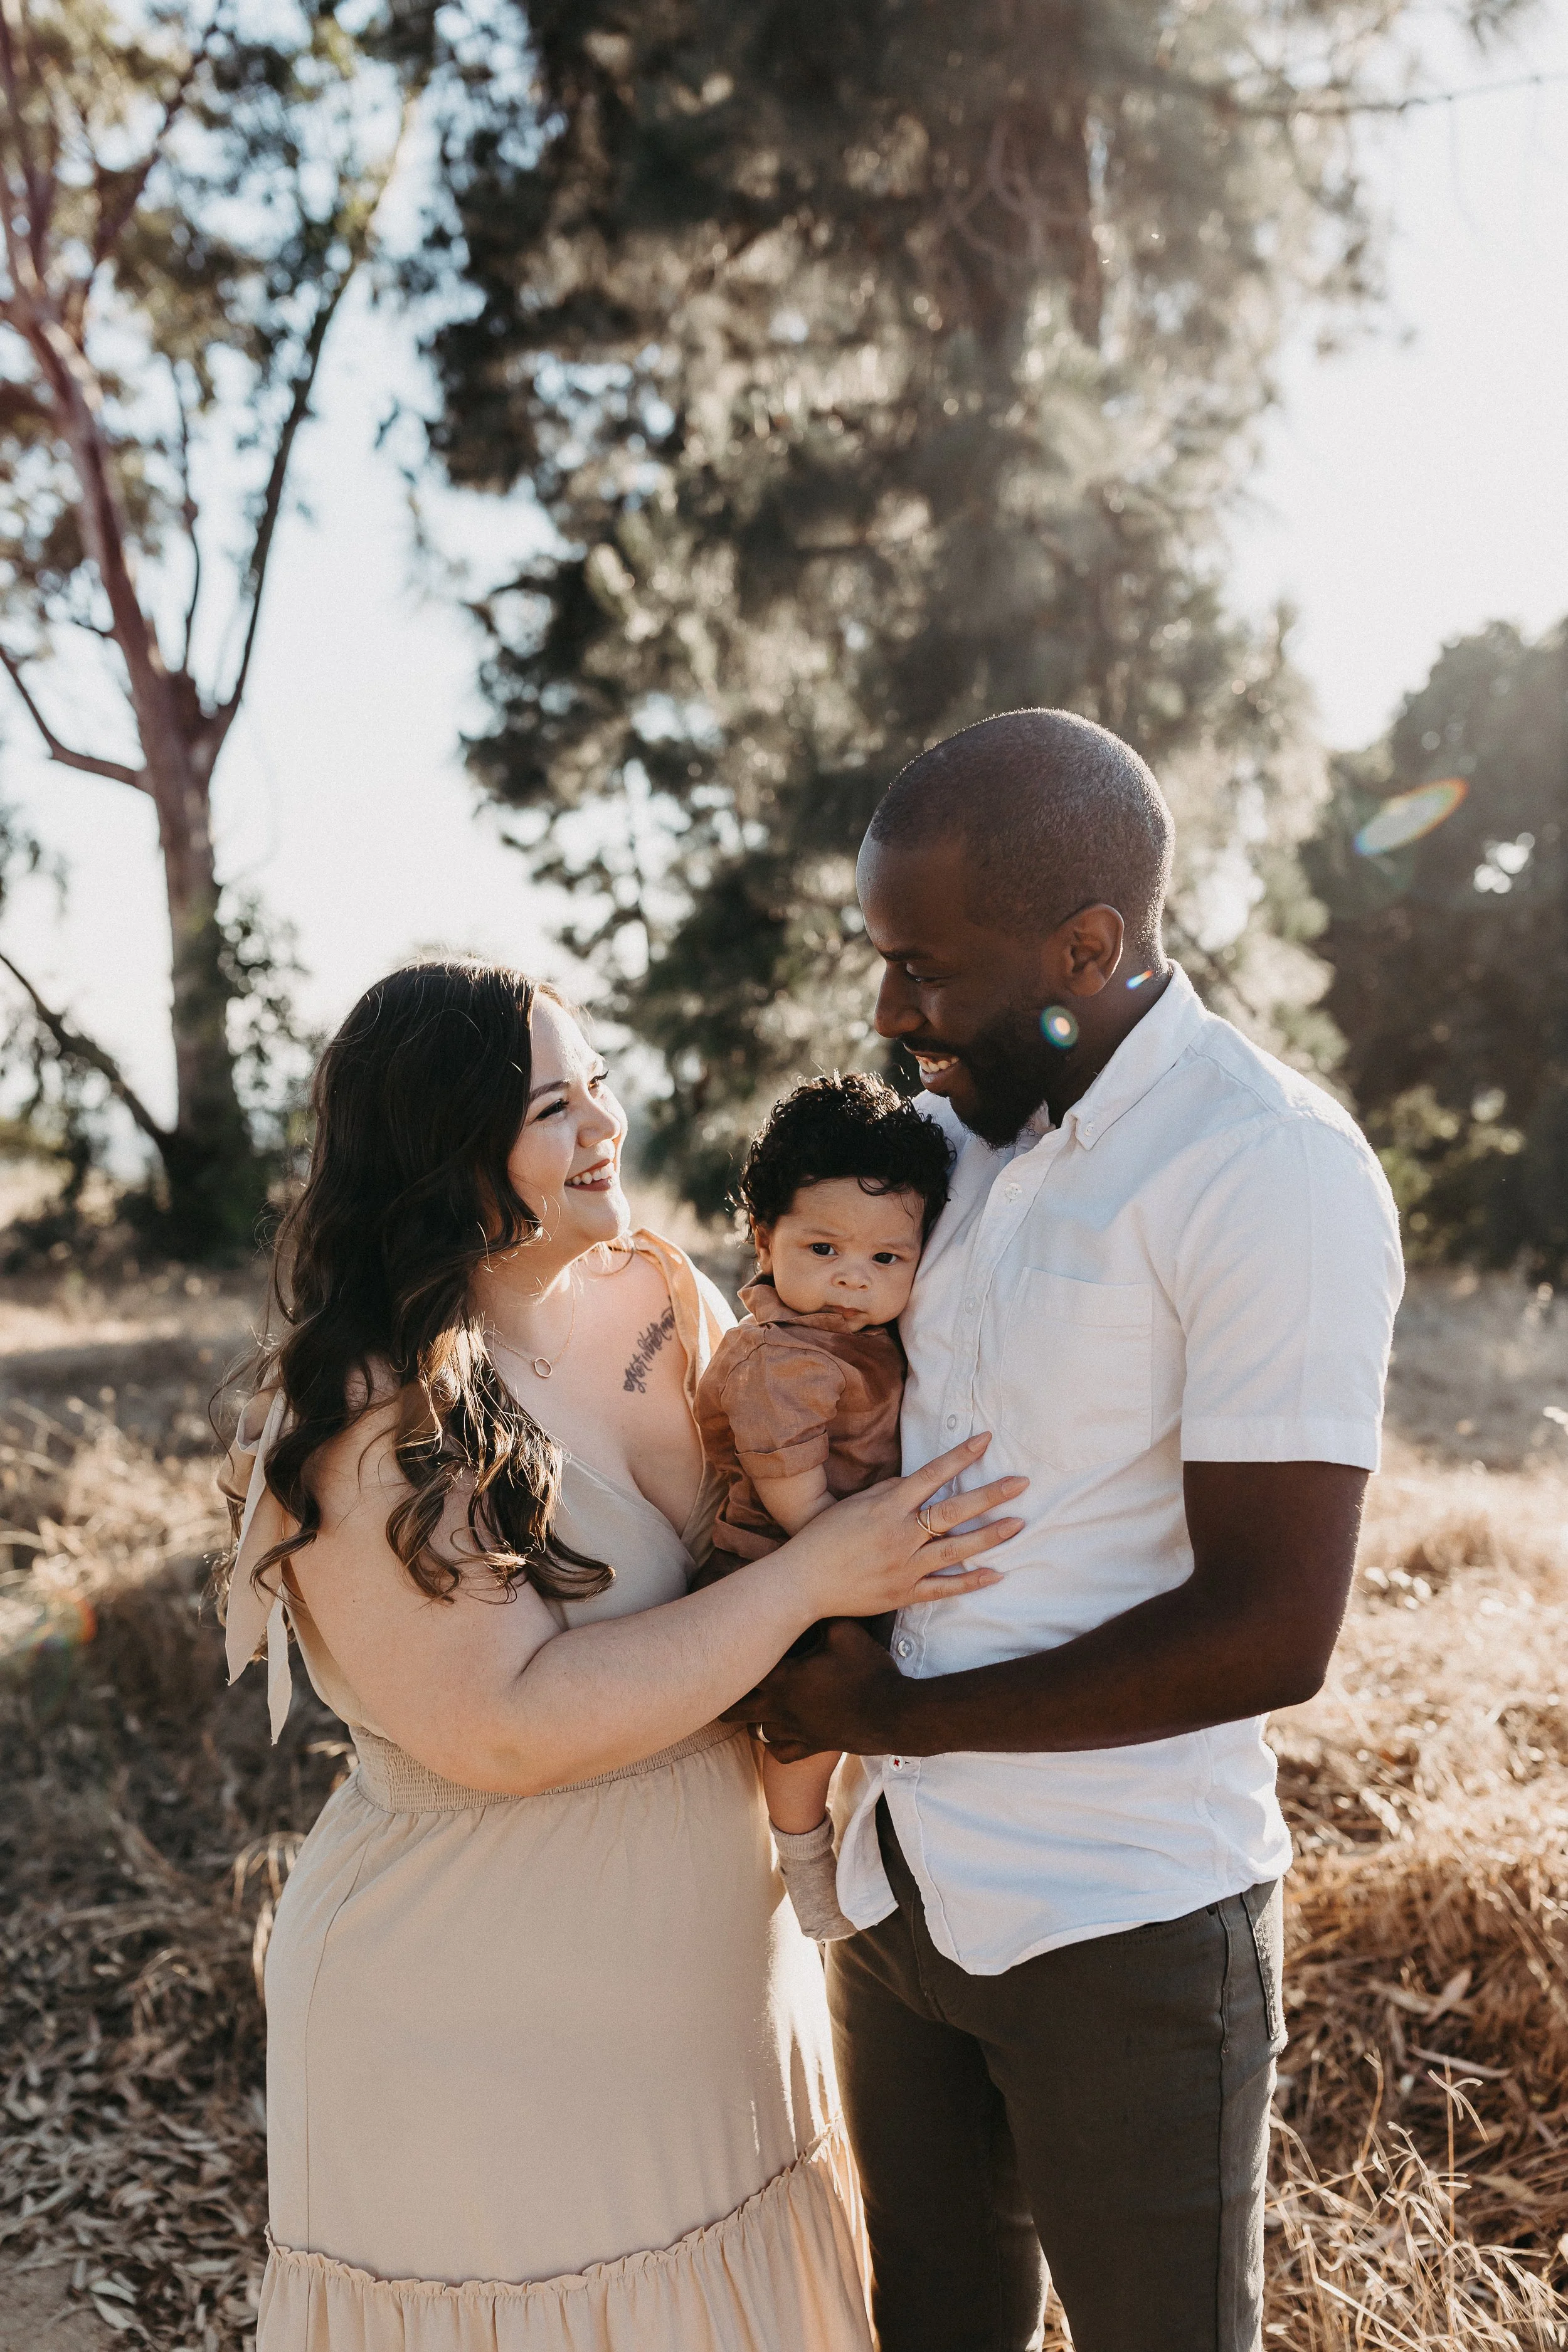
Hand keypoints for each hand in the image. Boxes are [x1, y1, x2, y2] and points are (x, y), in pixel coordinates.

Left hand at [726, 1618, 906, 1758]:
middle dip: (730, 1696)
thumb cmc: (868, 1670)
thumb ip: (820, 1616)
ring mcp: (796, 1732)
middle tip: (727, 1683)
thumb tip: (808, 1600)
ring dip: (752, 1718)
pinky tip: (779, 1731)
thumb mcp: (845, 1631)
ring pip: (756, 1732)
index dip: (734, 1659)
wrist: (893, 1714)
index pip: (742, 1671)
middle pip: (736, 1709)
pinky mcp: (812, 1747)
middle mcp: (781, 1708)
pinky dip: (774, 1743)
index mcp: (783, 1679)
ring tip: (754, 1704)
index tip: (731, 1649)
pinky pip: (779, 1752)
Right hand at [777, 1434, 1025, 1622]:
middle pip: (954, 1511)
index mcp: (887, 1507)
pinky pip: (944, 1588)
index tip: (986, 1440)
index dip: (960, 1457)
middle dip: (990, 1495)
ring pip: (957, 1549)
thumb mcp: (854, 1504)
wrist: (802, 1581)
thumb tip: (918, 1483)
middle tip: (1021, 1483)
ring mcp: (905, 1566)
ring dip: (990, 1536)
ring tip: (1017, 1523)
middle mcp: (900, 1535)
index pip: (932, 1475)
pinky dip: (971, 1582)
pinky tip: (995, 1574)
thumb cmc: (824, 1537)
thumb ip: (889, 1493)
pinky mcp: (904, 1593)